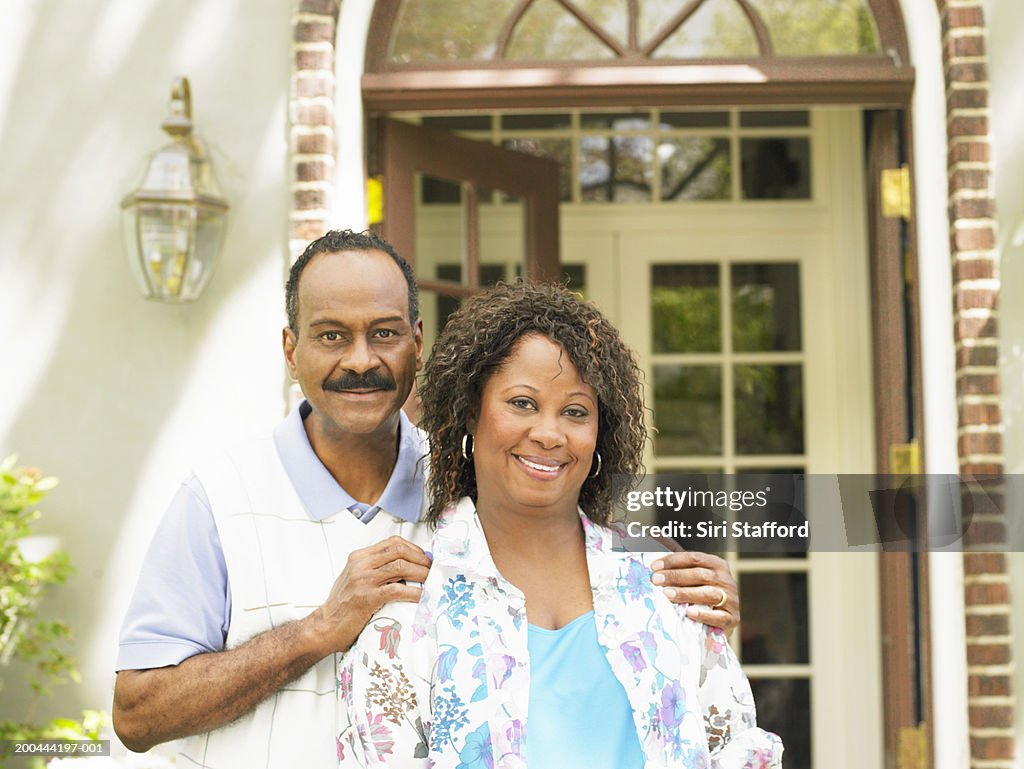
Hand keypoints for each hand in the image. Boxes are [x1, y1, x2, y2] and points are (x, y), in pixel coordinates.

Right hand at [308, 535, 430, 653]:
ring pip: (401, 566)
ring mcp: (363, 580)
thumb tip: (406, 567)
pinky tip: (422, 596)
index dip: (413, 548)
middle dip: (420, 558)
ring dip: (421, 573)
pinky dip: (414, 592)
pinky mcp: (368, 597)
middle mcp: (361, 564)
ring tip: (430, 581)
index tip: (424, 558)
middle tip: (431, 569)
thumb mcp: (355, 578)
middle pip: (399, 550)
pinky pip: (398, 589)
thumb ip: (375, 569)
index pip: (392, 542)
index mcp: (359, 557)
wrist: (325, 626)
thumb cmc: (342, 606)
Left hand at [651, 551, 738, 635]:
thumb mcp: (694, 580)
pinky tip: (690, 613)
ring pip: (709, 594)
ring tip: (667, 594)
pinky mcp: (732, 618)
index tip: (654, 566)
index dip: (673, 561)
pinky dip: (704, 615)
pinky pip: (719, 617)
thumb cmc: (701, 595)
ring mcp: (731, 599)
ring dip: (686, 593)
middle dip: (676, 576)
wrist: (722, 621)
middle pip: (700, 575)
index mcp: (717, 565)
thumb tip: (654, 560)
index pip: (694, 558)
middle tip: (656, 580)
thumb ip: (679, 570)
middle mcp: (726, 580)